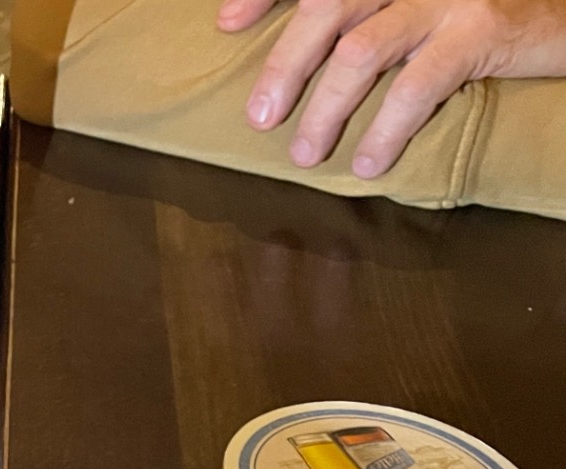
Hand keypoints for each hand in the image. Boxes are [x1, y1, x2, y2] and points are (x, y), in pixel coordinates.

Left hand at [219, 0, 565, 176]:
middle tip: (259, 116)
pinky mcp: (479, 29)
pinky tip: (369, 163)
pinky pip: (415, 86)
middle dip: (284, 65)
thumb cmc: (476, 11)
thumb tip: (292, 55)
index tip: (226, 23)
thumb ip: (363, 12)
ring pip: (359, 53)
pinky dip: (384, 130)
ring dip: (324, 110)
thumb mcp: (416, 2)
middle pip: (326, 7)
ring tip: (306, 154)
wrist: (561, 12)